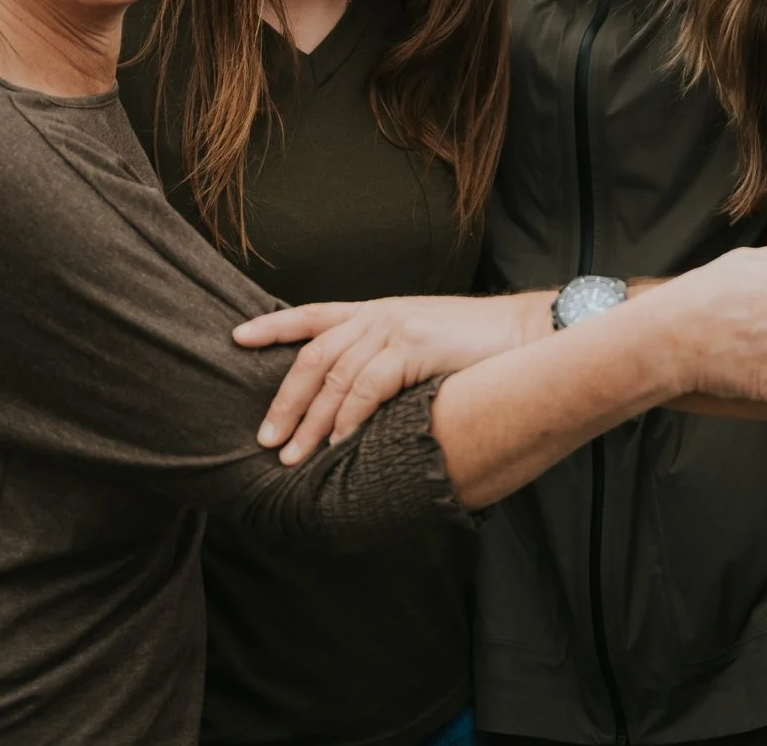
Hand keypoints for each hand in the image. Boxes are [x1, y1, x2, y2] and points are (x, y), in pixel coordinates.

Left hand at [236, 294, 546, 463]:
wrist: (529, 332)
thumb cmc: (479, 348)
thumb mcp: (423, 341)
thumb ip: (387, 359)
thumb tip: (354, 403)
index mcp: (378, 311)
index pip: (314, 316)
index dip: (274, 326)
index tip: (237, 338)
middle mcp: (380, 314)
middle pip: (314, 355)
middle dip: (286, 400)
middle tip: (266, 438)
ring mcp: (397, 327)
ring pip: (335, 374)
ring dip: (311, 419)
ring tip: (293, 456)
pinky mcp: (416, 345)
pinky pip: (369, 384)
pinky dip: (349, 416)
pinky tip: (338, 443)